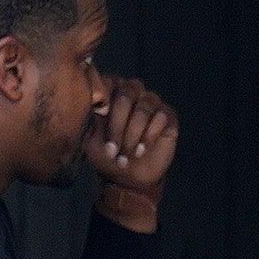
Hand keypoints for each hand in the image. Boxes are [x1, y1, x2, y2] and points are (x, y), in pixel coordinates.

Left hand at [86, 76, 179, 221]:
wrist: (130, 177)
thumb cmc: (107, 156)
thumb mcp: (91, 139)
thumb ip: (90, 118)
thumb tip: (94, 103)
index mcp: (111, 92)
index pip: (108, 81)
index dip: (104, 101)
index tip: (99, 120)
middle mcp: (132, 92)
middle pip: (126, 94)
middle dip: (118, 124)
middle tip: (114, 149)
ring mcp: (151, 103)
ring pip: (144, 107)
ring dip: (134, 133)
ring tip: (128, 154)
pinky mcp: (168, 116)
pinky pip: (161, 117)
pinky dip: (150, 136)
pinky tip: (142, 150)